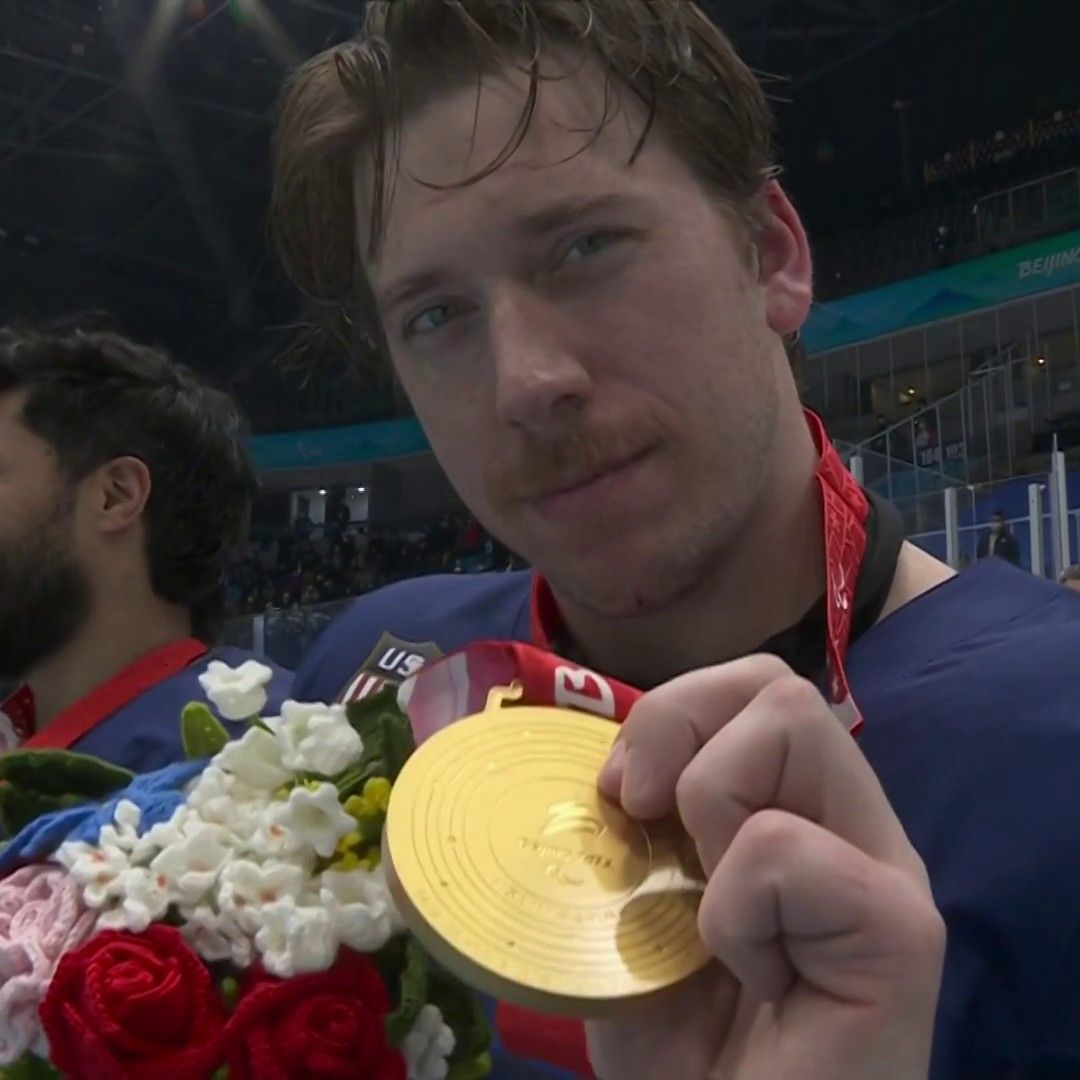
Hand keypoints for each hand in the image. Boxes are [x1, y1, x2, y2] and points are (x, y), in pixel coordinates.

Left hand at [588, 656, 944, 1079]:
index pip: (753, 687)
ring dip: (710, 805)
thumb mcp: (630, 911)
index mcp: (800, 811)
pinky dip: (733, 911)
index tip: (620, 794)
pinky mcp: (900, 931)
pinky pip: (782, 848)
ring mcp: (885, 871)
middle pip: (776, 682)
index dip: (671, 716)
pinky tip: (760, 981)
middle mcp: (853, 825)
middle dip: (678, 727)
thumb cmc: (684, 1048)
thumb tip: (600, 765)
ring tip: (710, 910)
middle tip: (644, 817)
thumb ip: (631, 830)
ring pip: (794, 722)